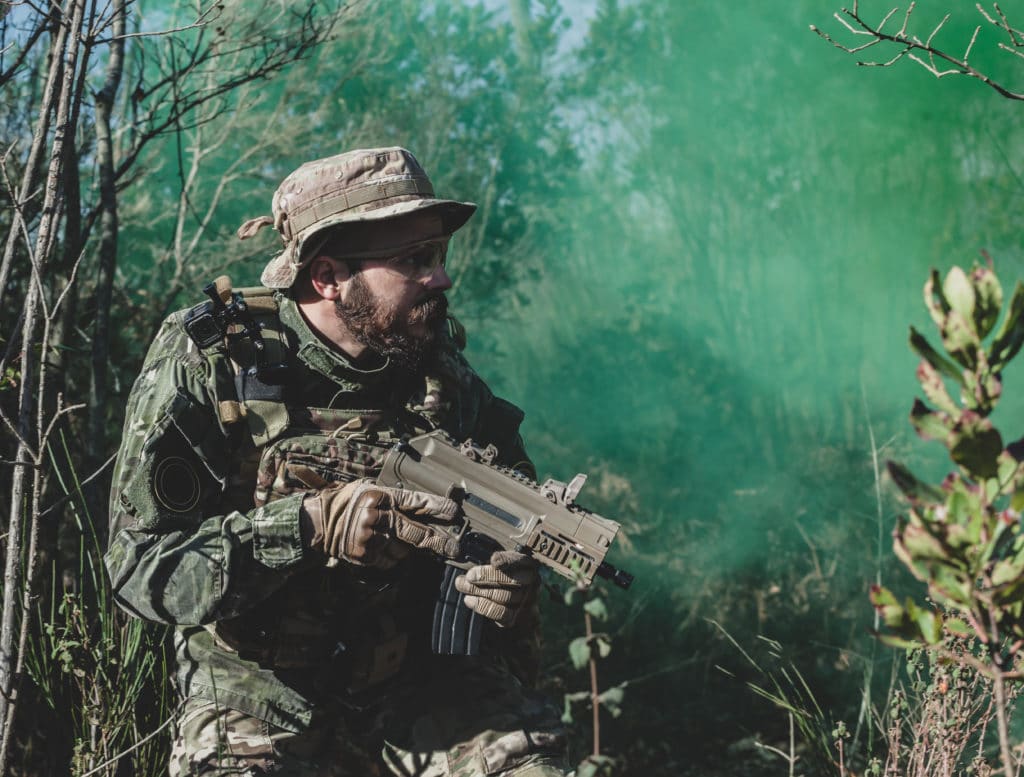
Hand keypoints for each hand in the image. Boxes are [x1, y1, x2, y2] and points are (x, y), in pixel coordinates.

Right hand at [301, 480, 459, 568]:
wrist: (320, 520)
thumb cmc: (350, 502)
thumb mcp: (371, 490)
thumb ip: (395, 499)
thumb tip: (427, 511)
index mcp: (380, 496)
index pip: (415, 502)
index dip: (437, 508)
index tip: (455, 514)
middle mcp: (376, 516)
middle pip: (416, 533)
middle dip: (438, 542)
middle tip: (456, 549)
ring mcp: (369, 538)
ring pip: (404, 550)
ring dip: (405, 548)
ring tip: (389, 537)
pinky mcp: (364, 555)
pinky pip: (389, 561)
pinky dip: (390, 557)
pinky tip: (379, 547)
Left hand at [454, 550, 539, 626]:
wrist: (505, 599)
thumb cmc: (495, 573)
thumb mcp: (491, 560)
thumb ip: (478, 553)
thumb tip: (456, 550)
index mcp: (527, 563)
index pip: (521, 560)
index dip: (508, 560)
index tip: (493, 560)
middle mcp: (532, 582)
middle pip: (512, 579)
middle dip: (487, 577)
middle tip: (468, 576)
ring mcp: (527, 600)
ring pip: (504, 596)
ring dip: (479, 591)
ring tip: (462, 586)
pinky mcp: (517, 616)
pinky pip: (501, 613)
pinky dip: (483, 606)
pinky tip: (469, 600)